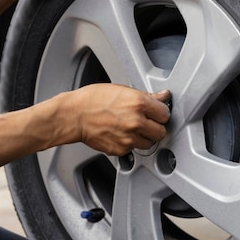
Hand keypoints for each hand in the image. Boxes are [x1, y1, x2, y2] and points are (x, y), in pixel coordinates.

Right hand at [56, 84, 170, 155]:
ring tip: (131, 128)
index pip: (165, 113)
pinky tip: (120, 133)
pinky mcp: (120, 150)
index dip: (160, 112)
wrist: (73, 116)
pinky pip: (133, 149)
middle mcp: (136, 122)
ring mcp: (129, 138)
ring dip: (144, 137)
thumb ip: (146, 96)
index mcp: (139, 103)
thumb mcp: (121, 89)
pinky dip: (129, 143)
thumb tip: (162, 96)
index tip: (156, 112)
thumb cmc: (92, 100)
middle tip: (147, 122)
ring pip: (149, 143)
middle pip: (161, 131)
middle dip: (155, 127)